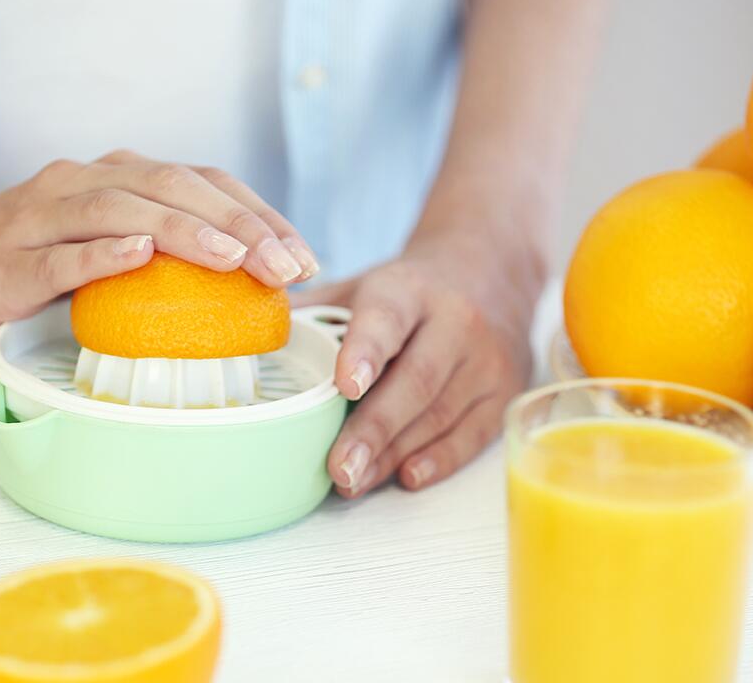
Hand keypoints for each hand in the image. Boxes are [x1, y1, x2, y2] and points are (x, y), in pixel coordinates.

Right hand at [0, 150, 318, 344]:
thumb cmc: (23, 262)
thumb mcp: (102, 252)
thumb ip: (158, 256)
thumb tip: (244, 290)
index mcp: (117, 179)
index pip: (203, 182)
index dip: (259, 214)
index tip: (305, 257)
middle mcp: (84, 183)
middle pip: (175, 187)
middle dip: (240, 225)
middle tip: (288, 267)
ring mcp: (42, 216)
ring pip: (123, 210)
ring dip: (186, 231)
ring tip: (236, 258)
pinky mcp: (7, 258)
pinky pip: (59, 252)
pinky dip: (101, 252)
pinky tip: (139, 255)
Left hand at [295, 229, 541, 496]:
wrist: (491, 269)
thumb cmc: (410, 291)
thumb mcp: (361, 285)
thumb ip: (311, 313)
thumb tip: (248, 338)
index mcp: (409, 289)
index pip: (386, 319)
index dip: (365, 352)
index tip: (344, 386)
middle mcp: (456, 320)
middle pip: (416, 380)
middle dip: (374, 429)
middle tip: (338, 468)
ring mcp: (486, 357)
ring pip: (440, 413)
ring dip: (395, 453)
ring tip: (353, 482)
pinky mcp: (505, 389)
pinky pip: (472, 433)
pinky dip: (439, 459)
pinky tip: (405, 476)